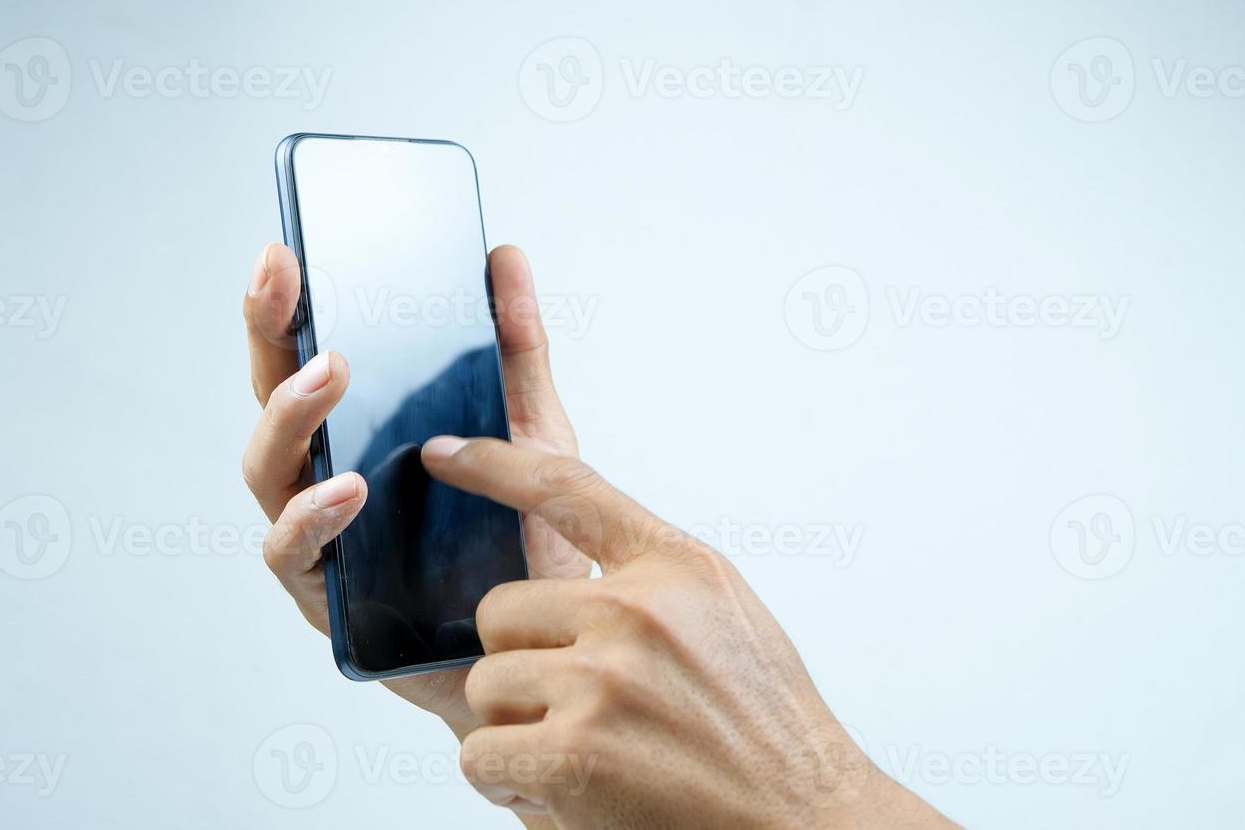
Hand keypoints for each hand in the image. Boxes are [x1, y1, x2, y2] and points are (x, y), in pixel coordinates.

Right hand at [240, 242, 588, 738]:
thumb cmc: (527, 544)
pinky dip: (314, 517)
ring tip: (329, 375)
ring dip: (290, 417)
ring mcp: (320, 538)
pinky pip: (294, 555)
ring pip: (268, 470)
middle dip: (269, 335)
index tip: (285, 250)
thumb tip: (504, 257)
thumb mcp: (535, 435)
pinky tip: (348, 488)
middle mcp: (326, 477)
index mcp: (366, 433)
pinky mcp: (326, 600)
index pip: (309, 357)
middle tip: (284, 283)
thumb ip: (515, 351)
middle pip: (272, 399)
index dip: (286, 305)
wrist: (550, 652)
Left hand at [420, 437, 956, 829]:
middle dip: (518, 663)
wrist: (804, 820)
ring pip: (484, 685)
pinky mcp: (576, 752)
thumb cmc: (766, 726)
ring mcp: (604, 679)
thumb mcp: (724, 613)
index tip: (440, 452)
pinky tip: (567, 793)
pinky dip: (508, 781)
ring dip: (515, 729)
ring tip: (584, 755)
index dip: (493, 464)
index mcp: (677, 566)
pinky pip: (481, 755)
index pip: (567, 489)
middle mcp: (638, 610)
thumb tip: (569, 573)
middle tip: (573, 707)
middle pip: (498, 611)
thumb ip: (651, 579)